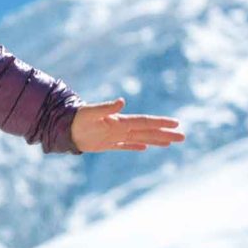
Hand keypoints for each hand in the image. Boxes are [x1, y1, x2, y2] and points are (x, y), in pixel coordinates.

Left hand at [69, 97, 184, 153]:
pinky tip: (146, 147)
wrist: (63, 126)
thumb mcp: (91, 112)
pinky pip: (125, 145)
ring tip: (171, 142)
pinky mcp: (107, 143)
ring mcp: (115, 136)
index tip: (176, 123)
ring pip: (141, 138)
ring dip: (156, 140)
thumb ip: (106, 107)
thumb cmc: (77, 118)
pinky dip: (136, 146)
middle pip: (148, 131)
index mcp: (120, 121)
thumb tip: (121, 101)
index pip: (145, 122)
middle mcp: (120, 128)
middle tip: (183, 137)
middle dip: (165, 134)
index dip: (160, 123)